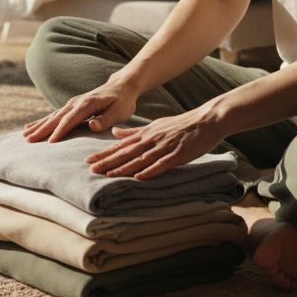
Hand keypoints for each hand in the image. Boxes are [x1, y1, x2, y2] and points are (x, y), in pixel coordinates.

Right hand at [23, 79, 138, 142]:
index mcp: (87, 104)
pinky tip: (31, 127)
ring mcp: (72, 103)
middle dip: (42, 129)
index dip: (60, 131)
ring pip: (52, 116)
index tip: (50, 142)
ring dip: (38, 125)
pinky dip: (41, 121)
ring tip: (25, 136)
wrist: (121, 86)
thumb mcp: (120, 112)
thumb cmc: (122, 102)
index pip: (71, 120)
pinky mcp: (71, 106)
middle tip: (29, 141)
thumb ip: (105, 119)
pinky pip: (54, 115)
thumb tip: (92, 126)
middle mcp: (76, 102)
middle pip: (57, 117)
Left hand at [83, 108, 224, 180]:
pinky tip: (139, 177)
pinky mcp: (178, 154)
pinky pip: (162, 164)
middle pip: (126, 152)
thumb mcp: (155, 125)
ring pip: (140, 159)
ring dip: (123, 168)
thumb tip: (115, 132)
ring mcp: (165, 146)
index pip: (121, 145)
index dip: (105, 154)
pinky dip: (150, 171)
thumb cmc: (182, 124)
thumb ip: (135, 131)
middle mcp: (152, 139)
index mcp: (146, 133)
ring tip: (108, 175)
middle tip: (91, 169)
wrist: (208, 119)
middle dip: (108, 161)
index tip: (89, 160)